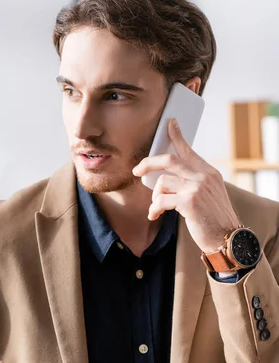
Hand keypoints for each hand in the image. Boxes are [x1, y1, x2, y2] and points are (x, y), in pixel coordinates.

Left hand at [132, 118, 240, 252]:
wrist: (227, 239)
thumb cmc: (213, 219)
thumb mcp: (209, 194)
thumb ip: (194, 182)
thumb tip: (166, 177)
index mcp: (209, 172)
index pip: (189, 150)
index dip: (177, 135)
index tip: (169, 123)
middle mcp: (204, 176)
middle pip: (169, 159)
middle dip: (148, 163)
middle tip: (137, 170)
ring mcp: (197, 187)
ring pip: (162, 182)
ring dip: (155, 196)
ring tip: (157, 208)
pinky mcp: (190, 201)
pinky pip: (161, 199)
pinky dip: (154, 209)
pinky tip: (155, 215)